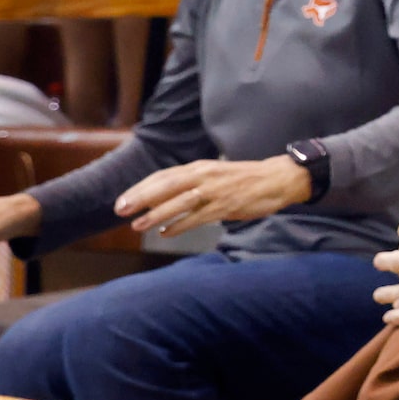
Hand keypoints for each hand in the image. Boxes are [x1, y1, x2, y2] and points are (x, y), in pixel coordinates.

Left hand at [114, 157, 312, 237]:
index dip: (141, 188)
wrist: (278, 179)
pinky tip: (166, 232)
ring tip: (138, 225)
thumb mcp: (214, 174)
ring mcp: (215, 191)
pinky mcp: (226, 206)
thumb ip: (191, 184)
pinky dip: (180, 225)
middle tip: (120, 209)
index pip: (163, 176)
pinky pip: (198, 217)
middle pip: (166, 186)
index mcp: (200, 167)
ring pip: (179, 202)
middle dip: (141, 198)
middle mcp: (204, 176)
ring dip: (156, 214)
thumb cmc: (244, 179)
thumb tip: (163, 197)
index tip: (123, 199)